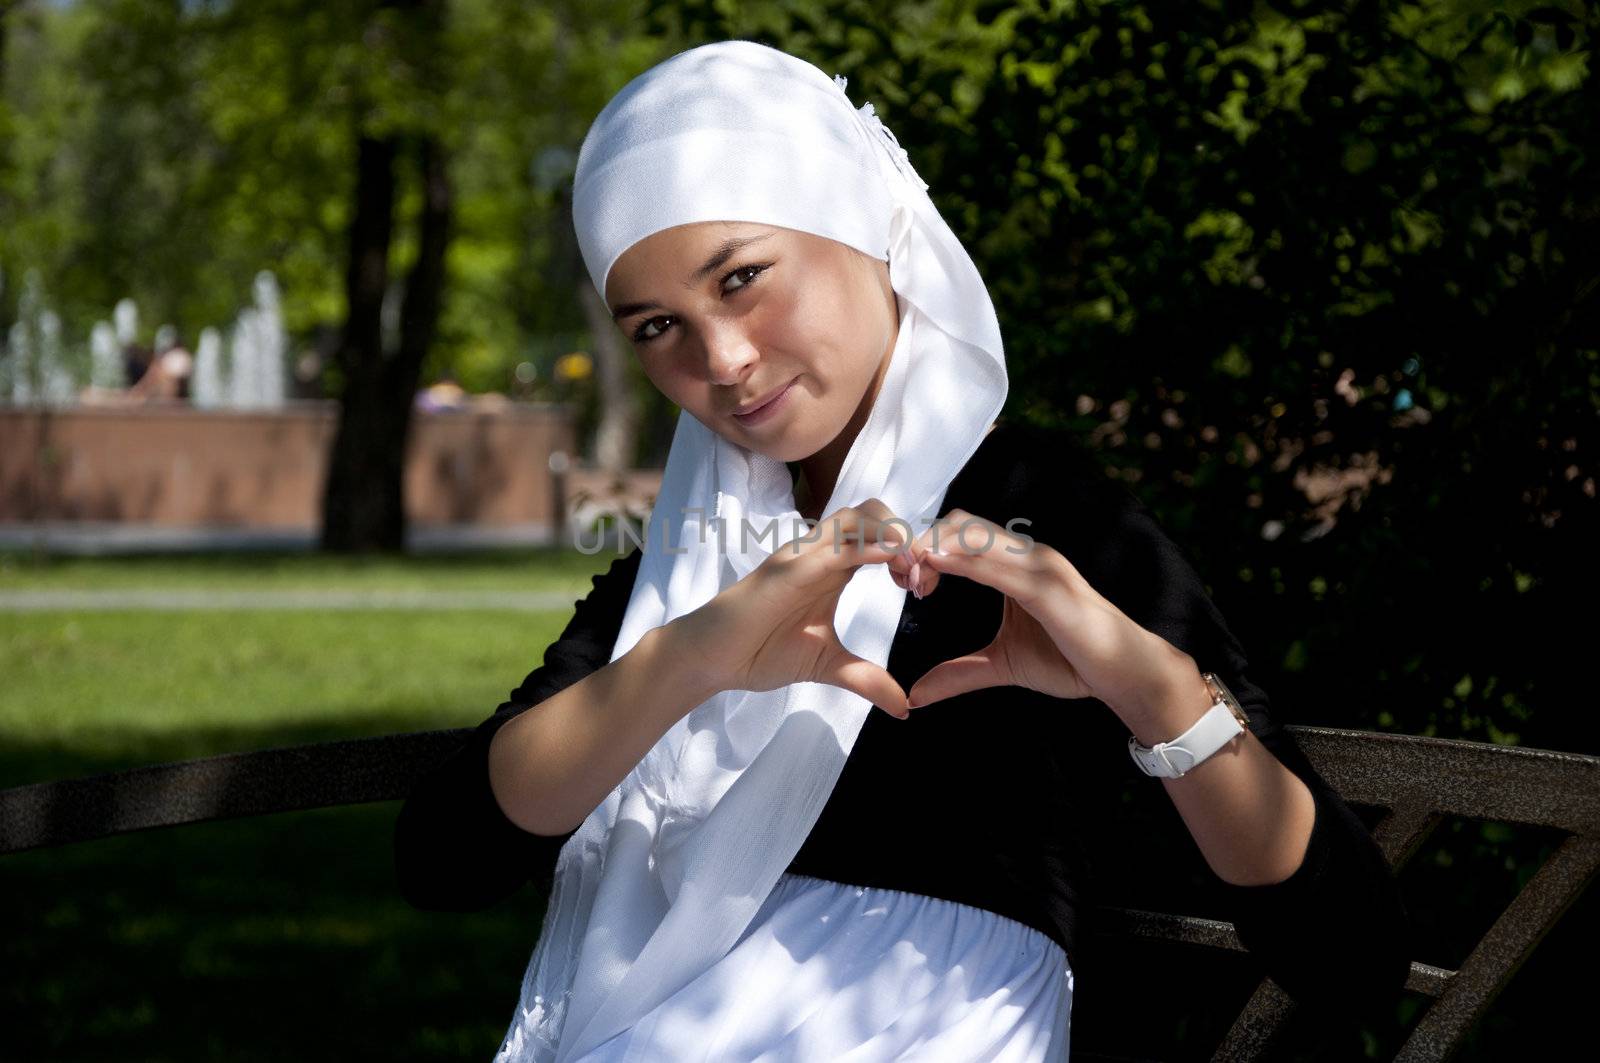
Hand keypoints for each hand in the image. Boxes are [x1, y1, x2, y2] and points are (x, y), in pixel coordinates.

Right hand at [671, 498, 914, 717]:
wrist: (712, 659)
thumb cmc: (761, 652)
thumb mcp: (827, 666)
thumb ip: (867, 679)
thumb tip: (905, 708)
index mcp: (834, 568)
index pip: (880, 535)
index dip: (909, 552)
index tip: (922, 587)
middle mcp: (820, 554)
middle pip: (873, 511)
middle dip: (906, 534)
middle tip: (919, 576)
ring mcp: (803, 557)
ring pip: (855, 517)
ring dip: (892, 533)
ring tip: (909, 569)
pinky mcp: (788, 569)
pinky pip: (832, 546)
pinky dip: (866, 546)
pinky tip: (889, 561)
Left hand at [888, 508, 1198, 722]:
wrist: (1123, 675)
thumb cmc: (1072, 662)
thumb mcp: (1002, 665)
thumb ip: (960, 673)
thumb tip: (915, 695)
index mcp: (1016, 564)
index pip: (960, 534)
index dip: (926, 548)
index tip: (905, 581)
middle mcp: (1027, 555)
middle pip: (961, 524)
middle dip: (923, 544)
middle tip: (903, 581)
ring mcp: (1040, 567)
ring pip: (977, 536)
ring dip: (936, 548)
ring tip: (910, 574)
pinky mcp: (1050, 588)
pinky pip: (1001, 567)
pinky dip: (966, 561)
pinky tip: (937, 564)